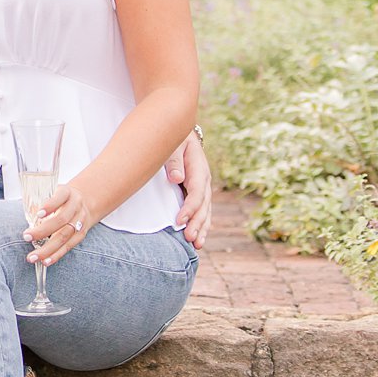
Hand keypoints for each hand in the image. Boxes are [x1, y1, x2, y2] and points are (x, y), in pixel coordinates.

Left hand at [26, 182, 95, 267]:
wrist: (84, 202)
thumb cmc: (60, 198)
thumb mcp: (52, 192)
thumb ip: (40, 201)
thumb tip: (27, 215)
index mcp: (67, 193)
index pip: (59, 198)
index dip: (50, 206)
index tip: (38, 214)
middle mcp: (76, 206)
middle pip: (61, 220)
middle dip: (43, 230)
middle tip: (26, 237)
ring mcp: (81, 221)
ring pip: (65, 236)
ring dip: (48, 249)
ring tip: (33, 257)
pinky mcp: (81, 234)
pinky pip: (68, 246)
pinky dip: (56, 255)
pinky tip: (45, 261)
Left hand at [166, 130, 212, 248]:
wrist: (177, 131)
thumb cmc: (172, 139)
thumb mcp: (172, 145)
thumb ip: (174, 162)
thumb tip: (177, 179)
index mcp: (199, 168)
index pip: (196, 193)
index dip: (189, 208)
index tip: (179, 221)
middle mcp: (204, 179)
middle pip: (204, 205)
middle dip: (197, 223)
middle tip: (190, 240)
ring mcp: (202, 186)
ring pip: (205, 210)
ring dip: (202, 227)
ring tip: (198, 244)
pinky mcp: (197, 191)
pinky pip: (202, 210)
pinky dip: (201, 223)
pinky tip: (198, 237)